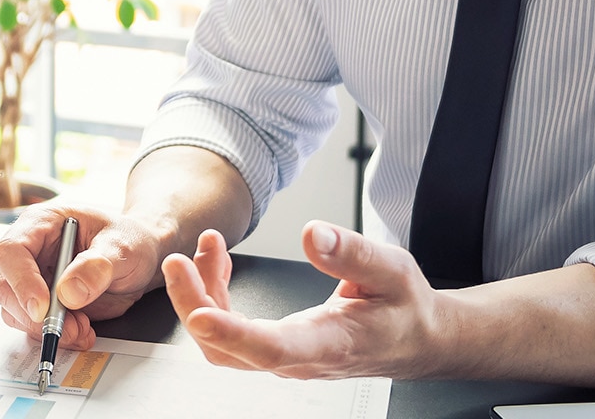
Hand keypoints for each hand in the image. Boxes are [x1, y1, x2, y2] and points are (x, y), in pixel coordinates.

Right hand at [0, 201, 172, 349]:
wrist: (141, 259)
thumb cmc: (130, 241)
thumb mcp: (123, 248)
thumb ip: (97, 266)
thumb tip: (67, 292)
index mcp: (41, 223)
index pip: (11, 250)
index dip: (21, 280)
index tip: (42, 307)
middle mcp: (30, 250)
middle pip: (7, 286)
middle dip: (35, 315)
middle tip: (70, 329)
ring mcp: (33, 277)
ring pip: (15, 311)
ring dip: (46, 328)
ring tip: (82, 329)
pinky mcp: (41, 302)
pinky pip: (33, 325)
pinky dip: (55, 335)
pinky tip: (81, 331)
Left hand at [163, 221, 447, 380]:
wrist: (416, 338)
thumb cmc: (405, 307)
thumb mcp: (392, 270)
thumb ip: (352, 253)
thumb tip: (312, 234)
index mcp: (329, 344)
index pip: (272, 348)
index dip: (232, 334)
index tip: (198, 315)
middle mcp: (298, 359)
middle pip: (227, 350)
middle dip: (193, 305)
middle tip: (178, 261)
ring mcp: (282, 357)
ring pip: (220, 342)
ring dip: (200, 295)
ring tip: (206, 247)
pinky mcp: (272, 347)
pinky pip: (229, 329)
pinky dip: (214, 295)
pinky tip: (218, 263)